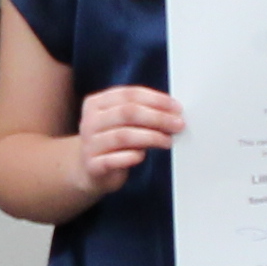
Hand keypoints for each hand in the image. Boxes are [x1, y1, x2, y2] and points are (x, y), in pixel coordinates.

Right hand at [66, 83, 182, 199]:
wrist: (88, 171)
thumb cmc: (112, 142)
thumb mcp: (119, 121)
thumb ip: (139, 111)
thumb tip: (173, 110)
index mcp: (96, 103)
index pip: (129, 94)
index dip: (156, 99)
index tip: (176, 107)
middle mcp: (90, 121)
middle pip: (127, 113)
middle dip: (158, 117)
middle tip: (178, 124)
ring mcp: (90, 144)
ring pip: (124, 136)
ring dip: (151, 137)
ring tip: (168, 141)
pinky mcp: (93, 166)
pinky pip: (116, 160)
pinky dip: (133, 157)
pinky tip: (143, 156)